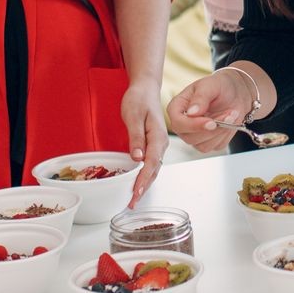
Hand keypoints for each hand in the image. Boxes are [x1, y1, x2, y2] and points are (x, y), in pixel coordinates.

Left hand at [122, 80, 168, 205]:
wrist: (145, 89)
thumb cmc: (139, 99)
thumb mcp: (133, 115)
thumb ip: (136, 137)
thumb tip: (137, 157)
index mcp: (158, 136)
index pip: (151, 163)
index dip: (143, 179)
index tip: (136, 192)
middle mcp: (161, 144)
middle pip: (154, 170)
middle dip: (144, 188)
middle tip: (132, 203)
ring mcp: (158, 146)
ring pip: (153, 170)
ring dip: (144, 185)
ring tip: (133, 200)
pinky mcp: (154, 146)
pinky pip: (151, 164)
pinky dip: (144, 176)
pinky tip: (137, 184)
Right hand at [163, 70, 254, 152]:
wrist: (235, 93)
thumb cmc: (219, 86)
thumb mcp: (210, 85)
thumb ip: (200, 98)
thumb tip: (192, 112)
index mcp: (177, 108)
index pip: (178, 123)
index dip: (193, 125)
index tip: (211, 122)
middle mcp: (183, 124)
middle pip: (190, 138)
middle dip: (213, 129)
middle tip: (228, 114)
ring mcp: (194, 135)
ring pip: (203, 145)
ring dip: (221, 131)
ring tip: (230, 115)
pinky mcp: (207, 142)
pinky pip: (215, 146)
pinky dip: (225, 135)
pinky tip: (229, 122)